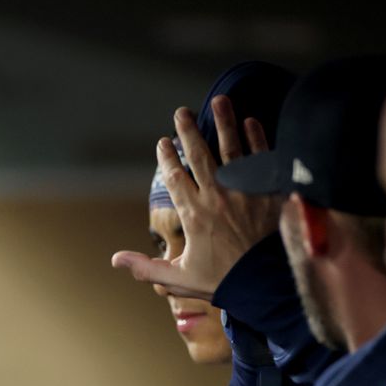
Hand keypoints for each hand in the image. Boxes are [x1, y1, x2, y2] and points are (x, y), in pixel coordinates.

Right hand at [113, 95, 282, 300]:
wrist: (269, 285)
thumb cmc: (224, 282)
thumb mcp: (180, 278)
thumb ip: (146, 267)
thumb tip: (115, 260)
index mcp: (194, 215)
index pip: (176, 178)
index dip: (167, 158)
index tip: (163, 142)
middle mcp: (217, 197)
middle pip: (200, 155)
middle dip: (189, 131)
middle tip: (182, 111)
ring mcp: (245, 191)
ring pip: (232, 149)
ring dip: (225, 122)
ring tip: (220, 100)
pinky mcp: (269, 191)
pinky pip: (262, 158)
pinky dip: (257, 137)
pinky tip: (252, 120)